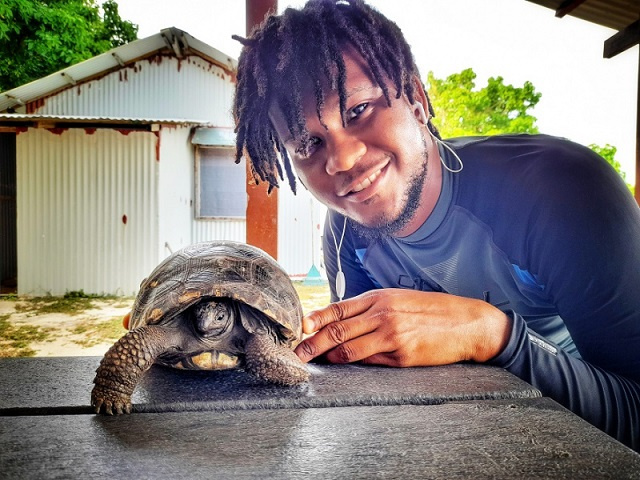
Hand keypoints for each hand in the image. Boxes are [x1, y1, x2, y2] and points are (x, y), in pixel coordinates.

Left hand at [294, 289, 510, 366]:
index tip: (300, 329)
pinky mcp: (402, 356)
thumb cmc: (433, 311)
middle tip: (297, 354)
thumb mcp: (400, 299)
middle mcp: (382, 314)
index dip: (315, 319)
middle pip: (337, 330)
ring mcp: (392, 336)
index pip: (338, 308)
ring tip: (314, 363)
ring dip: (328, 357)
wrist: (468, 324)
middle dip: (312, 343)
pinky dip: (356, 365)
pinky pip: (371, 362)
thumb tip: (343, 323)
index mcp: (380, 298)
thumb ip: (372, 309)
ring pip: (349, 349)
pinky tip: (345, 367)